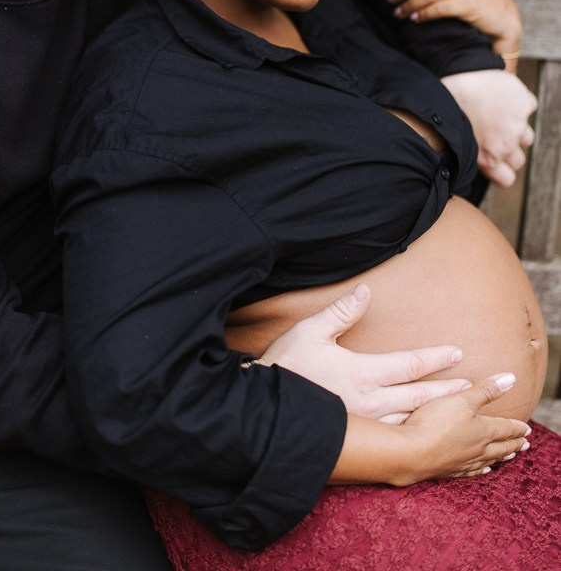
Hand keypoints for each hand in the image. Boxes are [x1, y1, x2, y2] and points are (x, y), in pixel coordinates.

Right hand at [256, 284, 470, 423]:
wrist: (261, 413)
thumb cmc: (284, 368)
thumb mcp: (309, 332)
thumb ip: (340, 313)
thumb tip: (366, 292)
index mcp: (363, 372)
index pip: (410, 363)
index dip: (436, 357)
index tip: (458, 353)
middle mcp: (371, 402)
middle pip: (421, 397)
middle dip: (450, 392)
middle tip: (475, 389)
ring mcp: (365, 426)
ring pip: (413, 423)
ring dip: (439, 418)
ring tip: (460, 418)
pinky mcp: (357, 442)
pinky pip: (396, 444)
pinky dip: (418, 442)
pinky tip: (429, 444)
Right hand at [396, 372, 531, 481]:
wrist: (412, 453)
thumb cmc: (436, 423)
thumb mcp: (461, 399)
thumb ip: (485, 390)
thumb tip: (511, 379)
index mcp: (484, 431)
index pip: (505, 428)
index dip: (517, 427)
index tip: (528, 429)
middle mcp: (478, 449)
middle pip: (501, 446)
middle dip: (514, 443)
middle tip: (525, 444)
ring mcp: (465, 462)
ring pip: (489, 460)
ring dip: (501, 457)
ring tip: (509, 456)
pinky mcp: (450, 470)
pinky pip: (473, 471)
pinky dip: (482, 470)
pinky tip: (484, 470)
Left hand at [441, 69, 536, 186]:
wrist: (456, 75)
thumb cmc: (448, 107)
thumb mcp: (454, 141)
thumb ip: (470, 157)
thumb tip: (467, 167)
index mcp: (488, 158)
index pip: (507, 179)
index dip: (501, 171)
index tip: (496, 164)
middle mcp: (507, 145)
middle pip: (518, 160)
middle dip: (507, 151)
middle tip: (492, 137)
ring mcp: (518, 124)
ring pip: (526, 137)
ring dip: (515, 130)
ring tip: (496, 117)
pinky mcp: (525, 103)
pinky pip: (528, 108)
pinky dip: (519, 104)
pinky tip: (501, 97)